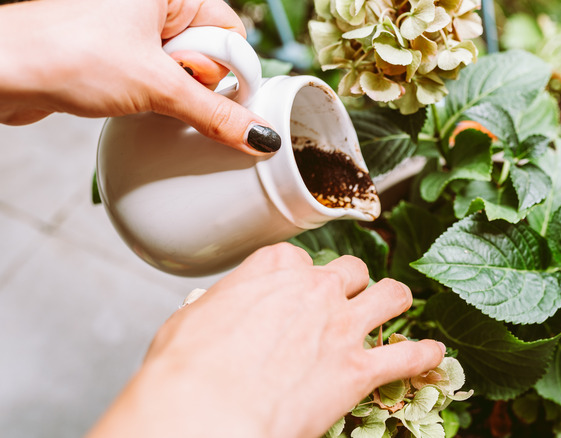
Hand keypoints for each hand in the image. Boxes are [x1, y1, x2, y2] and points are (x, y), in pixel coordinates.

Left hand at [0, 0, 279, 154]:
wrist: (2, 71)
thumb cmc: (64, 53)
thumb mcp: (157, 87)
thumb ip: (216, 113)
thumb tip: (258, 135)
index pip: (230, 32)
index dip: (229, 71)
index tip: (223, 99)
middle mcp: (152, 5)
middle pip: (208, 53)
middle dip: (196, 83)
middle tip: (166, 88)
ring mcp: (132, 29)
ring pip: (183, 72)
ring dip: (174, 95)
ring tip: (143, 95)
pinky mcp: (117, 55)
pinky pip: (158, 81)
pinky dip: (155, 99)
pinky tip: (135, 104)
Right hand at [86, 243, 444, 437]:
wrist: (208, 410)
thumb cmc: (188, 371)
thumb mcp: (190, 321)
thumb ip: (220, 307)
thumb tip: (219, 313)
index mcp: (273, 270)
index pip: (296, 259)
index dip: (297, 275)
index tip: (294, 289)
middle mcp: (315, 290)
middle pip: (350, 270)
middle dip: (349, 282)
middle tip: (345, 298)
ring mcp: (342, 327)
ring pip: (389, 295)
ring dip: (394, 299)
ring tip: (396, 304)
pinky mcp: (359, 370)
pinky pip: (407, 356)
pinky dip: (422, 355)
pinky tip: (432, 354)